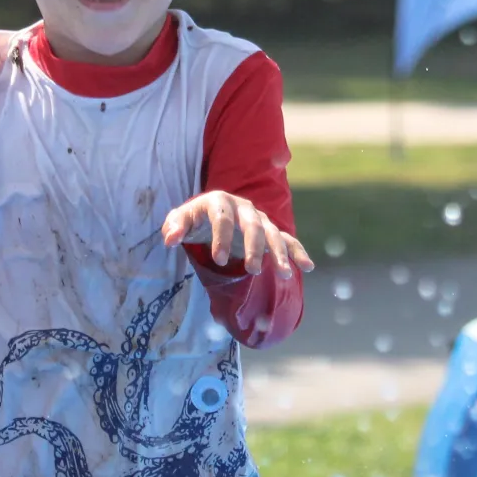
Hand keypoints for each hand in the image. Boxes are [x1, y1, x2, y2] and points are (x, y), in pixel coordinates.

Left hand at [160, 191, 314, 277]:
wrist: (211, 214)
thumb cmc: (194, 220)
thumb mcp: (179, 220)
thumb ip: (174, 226)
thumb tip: (169, 239)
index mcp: (219, 201)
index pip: (222, 218)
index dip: (221, 238)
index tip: (218, 260)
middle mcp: (243, 207)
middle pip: (253, 225)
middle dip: (254, 248)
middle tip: (252, 270)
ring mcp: (259, 219)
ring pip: (273, 234)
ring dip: (279, 254)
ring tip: (283, 275)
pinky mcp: (270, 231)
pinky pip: (287, 240)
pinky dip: (298, 252)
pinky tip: (307, 267)